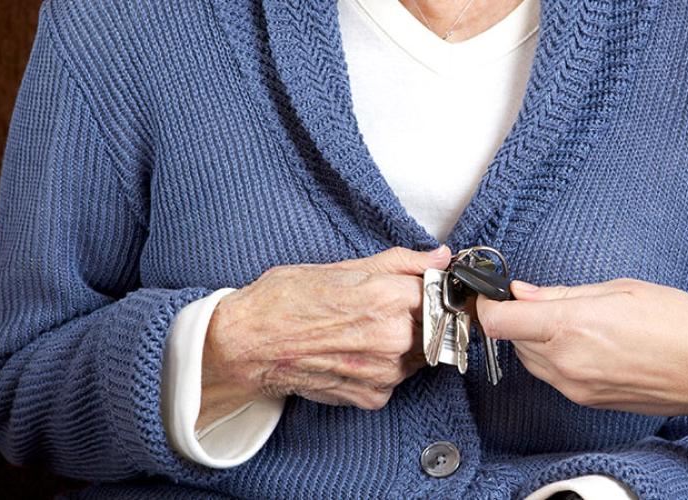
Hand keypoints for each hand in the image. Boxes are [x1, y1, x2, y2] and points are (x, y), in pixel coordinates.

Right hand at [199, 246, 450, 426]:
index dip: (429, 288)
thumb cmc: (285, 301)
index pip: (440, 292)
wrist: (248, 344)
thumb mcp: (343, 267)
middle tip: (383, 310)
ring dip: (403, 344)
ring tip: (363, 332)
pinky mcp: (373, 396)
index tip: (420, 288)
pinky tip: (355, 354)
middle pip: (434, 325)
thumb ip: (400, 263)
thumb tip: (439, 257)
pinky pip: (396, 380)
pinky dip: (382, 369)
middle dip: (417, 316)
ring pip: (418, 354)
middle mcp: (392, 337)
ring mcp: (384, 371)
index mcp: (388, 297)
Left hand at [476, 278, 687, 417]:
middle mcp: (566, 362)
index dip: (489, 305)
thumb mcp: (620, 289)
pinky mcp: (587, 400)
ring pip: (530, 360)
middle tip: (540, 298)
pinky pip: (553, 376)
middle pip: (511, 340)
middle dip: (518, 319)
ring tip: (572, 320)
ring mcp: (576, 387)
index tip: (495, 293)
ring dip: (535, 339)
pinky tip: (586, 342)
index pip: (499, 322)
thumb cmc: (680, 323)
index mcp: (571, 326)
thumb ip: (563, 293)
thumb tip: (523, 292)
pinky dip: (556, 357)